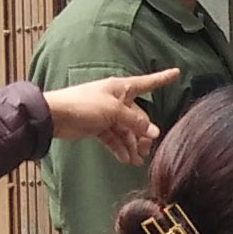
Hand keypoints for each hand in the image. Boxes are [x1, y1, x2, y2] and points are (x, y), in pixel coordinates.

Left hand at [44, 69, 180, 162]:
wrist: (55, 115)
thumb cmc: (84, 105)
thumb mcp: (114, 111)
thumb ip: (135, 122)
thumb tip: (154, 132)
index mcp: (121, 88)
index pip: (147, 83)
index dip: (162, 78)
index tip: (177, 73)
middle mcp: (116, 99)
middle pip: (138, 116)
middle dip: (144, 133)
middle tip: (147, 150)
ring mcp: (107, 114)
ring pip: (126, 130)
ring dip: (132, 145)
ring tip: (137, 161)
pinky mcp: (97, 126)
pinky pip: (114, 138)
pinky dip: (119, 148)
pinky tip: (125, 159)